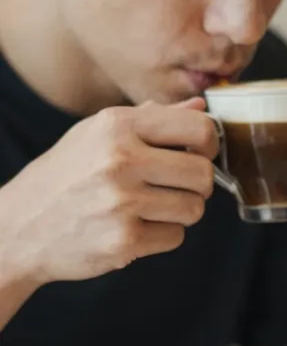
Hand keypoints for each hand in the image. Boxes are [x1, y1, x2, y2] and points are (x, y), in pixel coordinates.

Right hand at [0, 98, 216, 285]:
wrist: (18, 226)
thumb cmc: (65, 176)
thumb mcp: (98, 133)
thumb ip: (152, 119)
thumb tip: (200, 105)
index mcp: (117, 126)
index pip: (200, 127)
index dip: (209, 145)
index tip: (198, 154)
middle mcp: (120, 160)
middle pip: (204, 174)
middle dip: (197, 184)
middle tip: (174, 187)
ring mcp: (121, 202)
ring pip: (195, 209)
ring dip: (180, 211)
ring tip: (150, 206)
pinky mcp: (123, 240)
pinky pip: (176, 237)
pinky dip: (161, 235)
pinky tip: (134, 227)